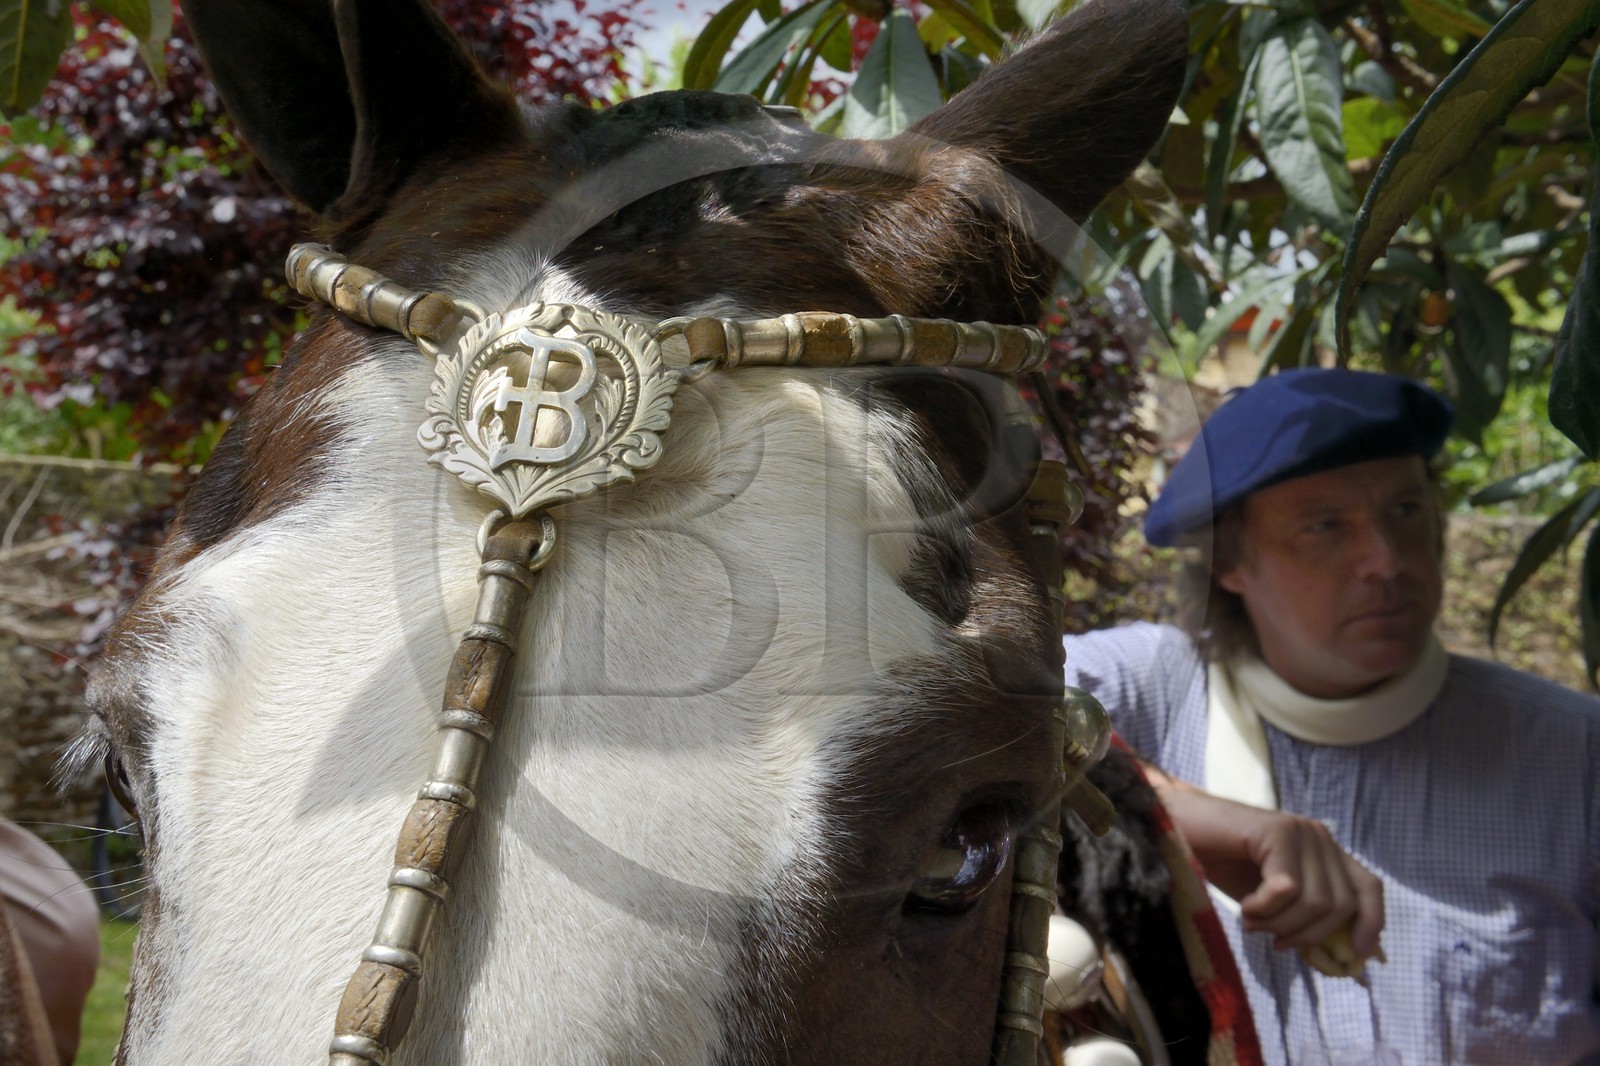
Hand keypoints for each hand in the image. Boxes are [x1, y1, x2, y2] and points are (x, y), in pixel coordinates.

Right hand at [1144, 768, 1383, 957]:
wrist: (1172, 827)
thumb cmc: (1218, 863)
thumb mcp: (1270, 898)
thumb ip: (1306, 915)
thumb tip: (1345, 955)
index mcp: (1323, 852)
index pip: (1369, 887)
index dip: (1372, 922)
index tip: (1357, 953)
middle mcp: (1319, 837)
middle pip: (1341, 904)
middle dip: (1306, 934)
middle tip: (1270, 937)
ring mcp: (1300, 831)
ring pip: (1316, 900)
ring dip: (1280, 923)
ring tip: (1252, 921)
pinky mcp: (1276, 831)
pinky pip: (1287, 888)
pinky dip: (1264, 908)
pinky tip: (1244, 906)